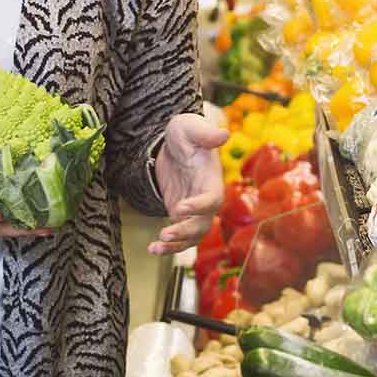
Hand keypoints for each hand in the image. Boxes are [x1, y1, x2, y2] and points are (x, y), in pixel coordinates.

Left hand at [150, 105, 228, 256]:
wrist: (173, 144)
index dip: (199, 206)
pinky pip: (179, 237)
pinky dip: (168, 246)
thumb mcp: (189, 127)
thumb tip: (224, 133)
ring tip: (156, 246)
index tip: (179, 208)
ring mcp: (194, 210)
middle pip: (203, 223)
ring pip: (192, 236)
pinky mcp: (180, 215)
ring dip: (176, 245)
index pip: (212, 198)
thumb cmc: (184, 133)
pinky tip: (152, 249)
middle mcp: (206, 198)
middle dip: (185, 231)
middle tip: (165, 233)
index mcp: (211, 179)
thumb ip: (204, 132)